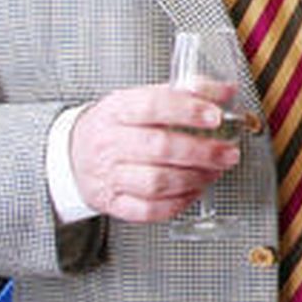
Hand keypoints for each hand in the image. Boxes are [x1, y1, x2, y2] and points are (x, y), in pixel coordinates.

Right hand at [69, 83, 239, 221]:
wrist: (72, 152)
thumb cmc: (118, 124)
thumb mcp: (143, 97)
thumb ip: (186, 92)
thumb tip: (226, 91)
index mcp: (117, 109)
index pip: (152, 106)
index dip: (187, 110)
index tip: (216, 116)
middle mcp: (109, 142)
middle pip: (159, 148)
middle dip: (202, 152)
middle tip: (228, 153)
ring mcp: (107, 175)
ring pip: (155, 182)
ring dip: (194, 178)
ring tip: (215, 171)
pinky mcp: (111, 202)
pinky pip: (147, 210)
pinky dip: (176, 203)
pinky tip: (193, 190)